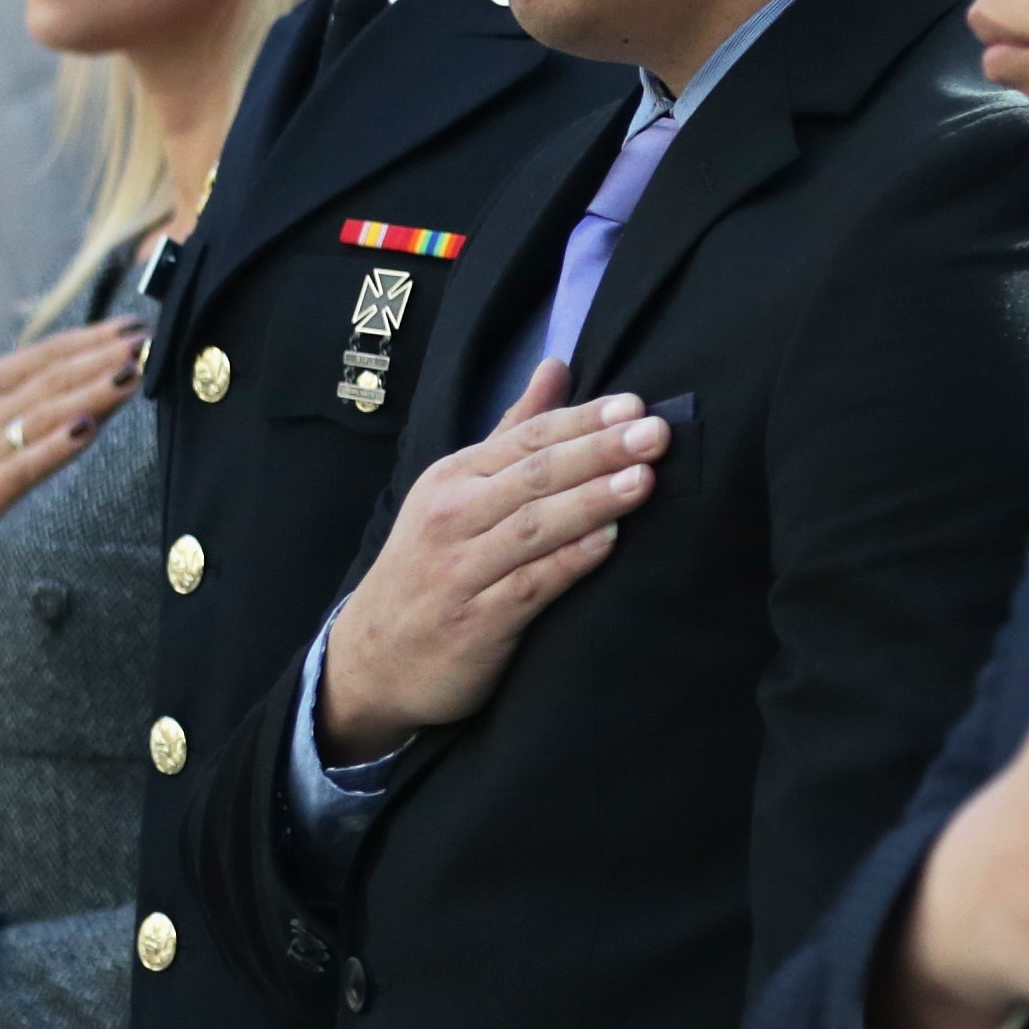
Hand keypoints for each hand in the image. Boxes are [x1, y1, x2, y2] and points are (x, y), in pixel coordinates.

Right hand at [0, 322, 146, 563]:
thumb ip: (1, 395)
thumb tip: (56, 375)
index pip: (43, 356)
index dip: (89, 339)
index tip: (131, 326)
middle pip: (54, 378)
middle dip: (104, 357)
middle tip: (149, 339)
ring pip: (48, 413)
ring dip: (94, 390)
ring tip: (133, 370)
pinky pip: (27, 465)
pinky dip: (57, 446)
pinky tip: (87, 428)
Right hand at [321, 362, 666, 757]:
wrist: (373, 661)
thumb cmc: (428, 567)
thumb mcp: (456, 492)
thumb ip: (513, 432)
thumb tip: (557, 367)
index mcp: (453, 478)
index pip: (526, 438)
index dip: (583, 420)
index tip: (635, 406)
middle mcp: (453, 516)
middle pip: (533, 475)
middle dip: (597, 451)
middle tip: (655, 433)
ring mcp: (461, 570)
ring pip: (532, 526)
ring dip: (590, 501)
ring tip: (643, 480)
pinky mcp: (475, 623)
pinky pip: (528, 586)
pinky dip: (568, 562)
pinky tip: (608, 543)